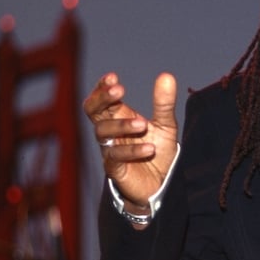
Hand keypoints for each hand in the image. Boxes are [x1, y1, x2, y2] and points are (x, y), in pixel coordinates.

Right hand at [82, 72, 178, 212]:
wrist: (161, 183)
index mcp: (118, 116)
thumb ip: (164, 103)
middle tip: (119, 91)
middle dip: (102, 98)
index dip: (103, 87)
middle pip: (92, 110)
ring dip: (122, 125)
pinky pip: (115, 157)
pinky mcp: (114, 169)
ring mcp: (109, 149)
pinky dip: (132, 151)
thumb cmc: (158, 151)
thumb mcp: (165, 124)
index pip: (101, 98)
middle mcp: (109, 131)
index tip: (113, 78)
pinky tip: (149, 148)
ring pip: (103, 132)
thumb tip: (167, 76)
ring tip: (143, 124)